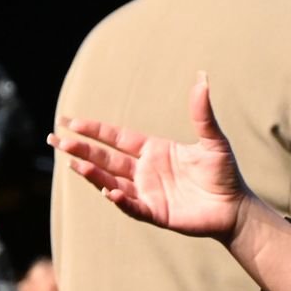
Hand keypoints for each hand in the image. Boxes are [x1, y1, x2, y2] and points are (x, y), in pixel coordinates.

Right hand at [47, 73, 248, 240]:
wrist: (236, 207)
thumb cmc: (224, 173)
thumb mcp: (213, 140)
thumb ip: (202, 113)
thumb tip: (203, 77)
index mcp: (153, 150)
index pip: (116, 138)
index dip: (93, 130)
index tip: (69, 121)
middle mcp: (145, 171)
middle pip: (106, 158)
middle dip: (80, 150)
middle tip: (55, 140)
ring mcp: (148, 192)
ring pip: (112, 181)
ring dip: (93, 174)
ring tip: (74, 164)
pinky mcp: (156, 213)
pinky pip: (133, 206)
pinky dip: (120, 200)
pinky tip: (109, 191)